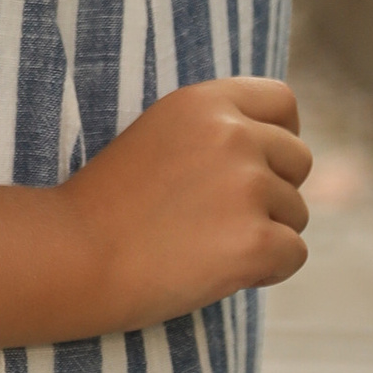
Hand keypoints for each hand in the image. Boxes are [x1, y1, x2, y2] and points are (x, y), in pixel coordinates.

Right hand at [61, 76, 310, 325]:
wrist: (73, 256)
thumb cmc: (109, 207)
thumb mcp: (158, 138)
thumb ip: (214, 133)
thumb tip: (279, 155)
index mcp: (203, 102)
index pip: (282, 101)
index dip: (281, 135)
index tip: (261, 164)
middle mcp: (232, 134)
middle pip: (299, 160)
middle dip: (275, 192)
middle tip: (222, 219)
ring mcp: (247, 187)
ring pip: (296, 213)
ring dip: (265, 233)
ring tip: (205, 246)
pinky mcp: (254, 240)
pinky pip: (292, 255)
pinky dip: (265, 271)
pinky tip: (216, 271)